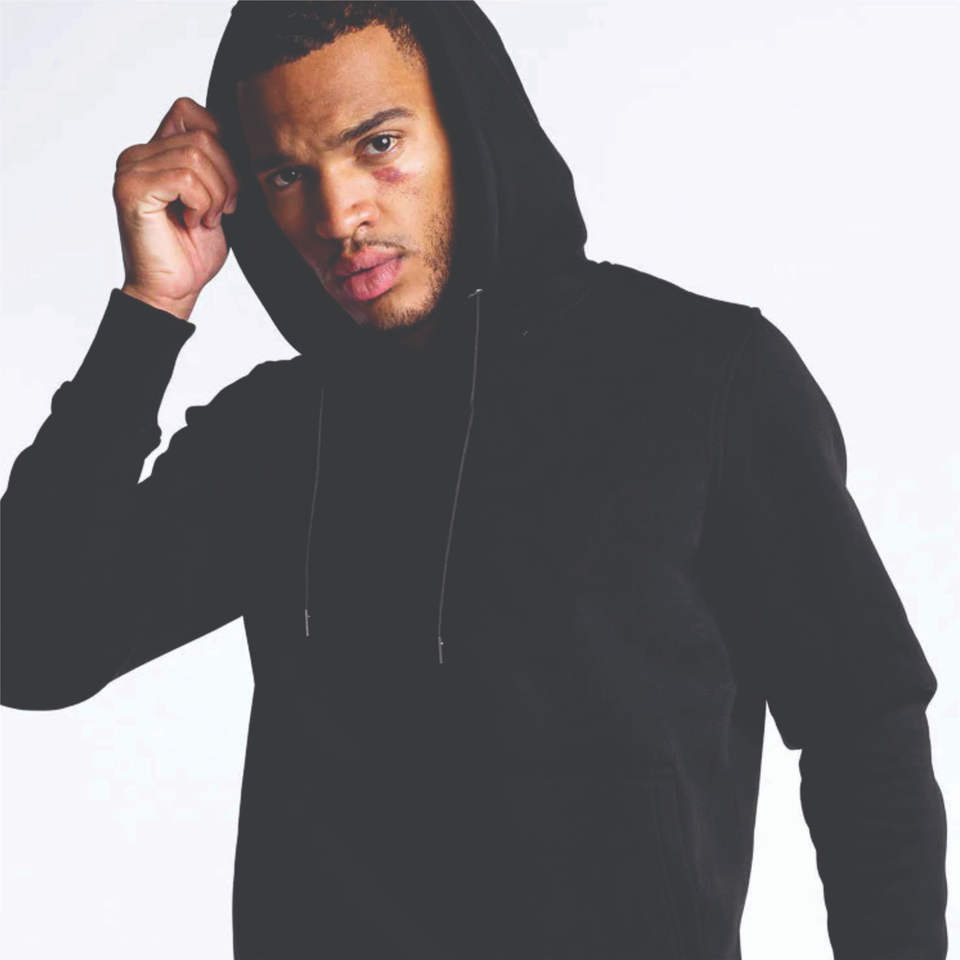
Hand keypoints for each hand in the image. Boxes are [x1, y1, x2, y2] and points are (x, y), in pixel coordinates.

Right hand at [113, 96, 240, 320]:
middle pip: (203, 135)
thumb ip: (221, 163)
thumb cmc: (193, 251)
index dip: (222, 143)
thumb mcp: (218, 198)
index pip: (191, 111)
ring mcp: (130, 170)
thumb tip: (246, 134)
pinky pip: (184, 178)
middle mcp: (137, 155)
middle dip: (228, 177)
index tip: (228, 186)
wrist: (173, 290)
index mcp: (155, 151)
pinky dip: (201, 203)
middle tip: (223, 210)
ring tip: (207, 219)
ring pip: (197, 156)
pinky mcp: (132, 190)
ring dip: (216, 195)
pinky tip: (194, 223)